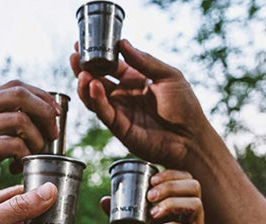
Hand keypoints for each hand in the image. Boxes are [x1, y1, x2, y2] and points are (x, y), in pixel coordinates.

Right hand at [0, 80, 59, 206]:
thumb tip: (34, 125)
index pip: (15, 85)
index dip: (41, 96)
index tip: (55, 113)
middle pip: (20, 94)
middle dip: (45, 112)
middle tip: (54, 134)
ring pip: (20, 120)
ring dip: (37, 139)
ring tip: (36, 154)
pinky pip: (13, 146)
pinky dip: (24, 156)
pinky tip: (18, 167)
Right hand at [70, 40, 209, 167]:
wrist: (191, 138)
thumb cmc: (185, 107)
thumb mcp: (169, 76)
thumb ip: (145, 61)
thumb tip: (123, 43)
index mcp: (135, 80)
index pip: (110, 66)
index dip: (97, 56)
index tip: (83, 46)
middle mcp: (124, 95)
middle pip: (97, 81)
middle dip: (84, 70)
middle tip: (74, 58)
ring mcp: (120, 112)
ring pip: (95, 98)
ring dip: (86, 86)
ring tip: (82, 73)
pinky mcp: (120, 128)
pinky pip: (104, 113)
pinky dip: (97, 100)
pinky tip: (93, 86)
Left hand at [101, 170, 204, 223]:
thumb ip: (124, 213)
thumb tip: (104, 199)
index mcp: (181, 204)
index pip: (186, 179)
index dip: (171, 175)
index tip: (152, 179)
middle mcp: (192, 214)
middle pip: (194, 187)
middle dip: (171, 186)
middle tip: (150, 195)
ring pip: (196, 206)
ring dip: (172, 204)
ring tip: (153, 212)